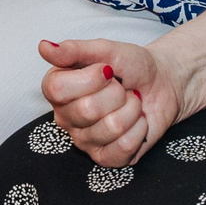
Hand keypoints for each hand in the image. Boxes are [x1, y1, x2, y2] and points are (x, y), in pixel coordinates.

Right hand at [39, 37, 180, 166]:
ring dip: (131, 109)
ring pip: (111, 127)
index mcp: (57, 89)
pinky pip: (124, 147)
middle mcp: (65, 117)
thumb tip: (43, 47)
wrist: (162, 82)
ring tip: (130, 102)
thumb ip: (72, 50)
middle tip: (121, 88)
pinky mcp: (106, 157)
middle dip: (116, 93)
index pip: (57, 90)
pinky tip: (136, 121)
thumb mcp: (103, 50)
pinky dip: (139, 129)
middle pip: (87, 110)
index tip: (106, 70)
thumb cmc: (130, 66)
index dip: (89, 79)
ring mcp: (84, 140)